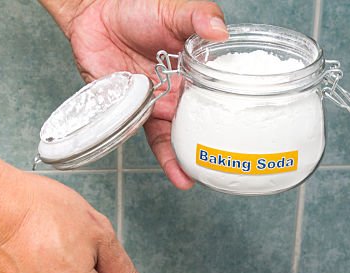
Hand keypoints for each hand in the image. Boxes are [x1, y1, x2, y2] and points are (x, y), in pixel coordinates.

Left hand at [56, 0, 227, 188]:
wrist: (94, 16)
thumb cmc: (135, 9)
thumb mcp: (176, 10)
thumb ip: (199, 18)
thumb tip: (221, 32)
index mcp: (198, 68)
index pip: (223, 93)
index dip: (237, 110)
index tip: (254, 128)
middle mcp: (182, 90)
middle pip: (204, 122)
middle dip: (218, 145)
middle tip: (236, 164)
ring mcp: (160, 104)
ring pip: (180, 137)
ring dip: (191, 160)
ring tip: (203, 179)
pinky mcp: (138, 113)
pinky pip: (154, 139)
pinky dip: (167, 158)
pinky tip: (178, 175)